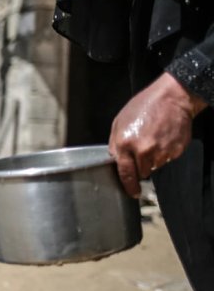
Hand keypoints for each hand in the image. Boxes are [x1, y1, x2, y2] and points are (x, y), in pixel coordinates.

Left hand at [108, 73, 205, 196]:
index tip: (132, 192)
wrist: (171, 98)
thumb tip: (114, 160)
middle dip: (140, 165)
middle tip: (142, 150)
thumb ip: (114, 144)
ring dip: (153, 158)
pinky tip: (163, 137)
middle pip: (141, 172)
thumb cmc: (143, 106)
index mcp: (125, 143)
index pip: (125, 173)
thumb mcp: (119, 122)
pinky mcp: (175, 151)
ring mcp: (161, 152)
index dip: (128, 185)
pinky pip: (167, 159)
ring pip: (155, 166)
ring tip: (153, 139)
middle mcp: (143, 150)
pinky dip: (165, 152)